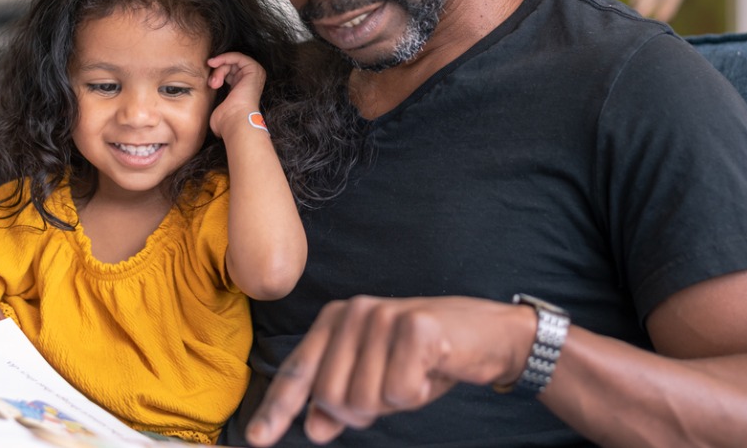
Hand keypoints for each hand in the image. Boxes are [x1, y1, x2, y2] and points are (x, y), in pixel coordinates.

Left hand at [207, 52, 265, 137]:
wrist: (235, 121)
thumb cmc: (227, 120)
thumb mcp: (218, 107)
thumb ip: (217, 100)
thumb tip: (209, 103)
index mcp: (244, 90)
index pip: (229, 74)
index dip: (218, 73)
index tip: (208, 79)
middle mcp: (250, 82)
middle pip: (230, 67)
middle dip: (217, 72)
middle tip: (211, 84)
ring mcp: (254, 75)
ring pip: (232, 62)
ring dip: (219, 69)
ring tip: (214, 83)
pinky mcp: (254, 69)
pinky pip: (238, 56)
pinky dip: (225, 58)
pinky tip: (215, 64)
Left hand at [245, 296, 535, 445]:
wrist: (489, 334)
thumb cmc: (428, 357)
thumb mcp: (378, 379)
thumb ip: (342, 400)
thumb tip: (313, 427)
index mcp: (336, 320)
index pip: (300, 371)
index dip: (278, 409)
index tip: (257, 438)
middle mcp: (353, 312)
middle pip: (331, 396)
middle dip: (361, 411)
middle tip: (395, 387)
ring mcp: (382, 316)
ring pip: (363, 398)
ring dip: (393, 403)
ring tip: (415, 375)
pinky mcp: (414, 327)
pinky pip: (399, 392)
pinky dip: (418, 394)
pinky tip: (432, 371)